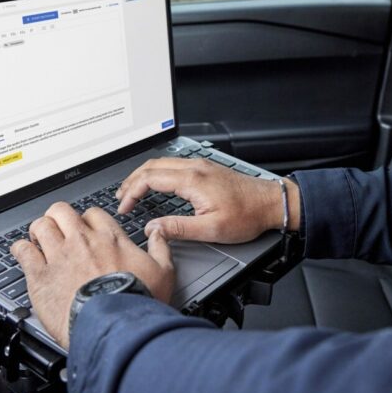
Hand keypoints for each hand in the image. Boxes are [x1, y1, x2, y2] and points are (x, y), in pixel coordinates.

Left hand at [11, 202, 174, 349]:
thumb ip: (161, 248)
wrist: (114, 327)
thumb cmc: (136, 301)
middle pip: (61, 211)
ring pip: (40, 226)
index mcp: (109, 238)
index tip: (87, 229)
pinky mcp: (40, 277)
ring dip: (39, 230)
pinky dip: (21, 249)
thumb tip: (159, 233)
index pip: (92, 213)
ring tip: (39, 239)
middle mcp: (82, 242)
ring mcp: (59, 257)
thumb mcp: (163, 272)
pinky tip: (24, 253)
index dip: (88, 220)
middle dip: (58, 217)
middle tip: (59, 229)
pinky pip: (23, 251)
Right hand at [116, 158, 299, 242]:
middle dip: (132, 181)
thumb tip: (153, 228)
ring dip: (143, 175)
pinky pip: (173, 165)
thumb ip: (178, 229)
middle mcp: (195, 168)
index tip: (125, 207)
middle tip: (120, 197)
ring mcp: (200, 165)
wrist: (270, 203)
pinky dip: (157, 173)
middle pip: (152, 166)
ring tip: (132, 190)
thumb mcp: (211, 230)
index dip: (132, 192)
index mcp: (193, 180)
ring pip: (162, 163)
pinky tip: (155, 184)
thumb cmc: (247, 216)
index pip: (150, 179)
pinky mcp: (206, 168)